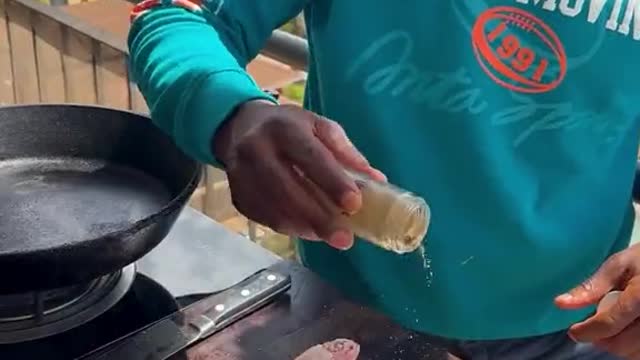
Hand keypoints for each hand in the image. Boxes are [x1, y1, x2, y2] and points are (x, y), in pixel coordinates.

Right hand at [213, 100, 384, 249]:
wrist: (240, 127)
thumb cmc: (289, 127)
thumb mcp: (319, 126)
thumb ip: (346, 152)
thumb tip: (377, 181)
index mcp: (284, 128)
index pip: (309, 156)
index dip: (332, 182)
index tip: (354, 205)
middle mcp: (256, 149)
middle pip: (288, 189)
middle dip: (319, 217)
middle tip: (345, 238)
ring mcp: (241, 174)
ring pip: (274, 209)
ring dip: (305, 228)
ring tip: (330, 237)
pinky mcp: (236, 195)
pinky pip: (264, 218)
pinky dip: (289, 228)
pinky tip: (308, 231)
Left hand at [555, 243, 639, 358]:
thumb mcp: (619, 265)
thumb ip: (592, 287)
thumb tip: (561, 303)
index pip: (609, 324)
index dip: (587, 331)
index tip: (574, 331)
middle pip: (621, 344)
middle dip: (600, 338)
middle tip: (591, 325)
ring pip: (632, 352)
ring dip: (616, 343)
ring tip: (611, 324)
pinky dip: (630, 346)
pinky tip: (625, 329)